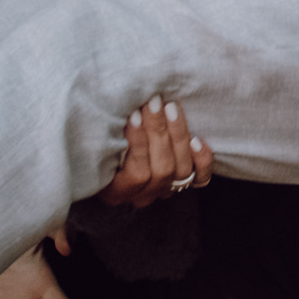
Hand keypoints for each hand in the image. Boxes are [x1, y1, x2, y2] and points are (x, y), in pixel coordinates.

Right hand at [98, 95, 212, 209]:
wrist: (112, 156)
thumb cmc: (98, 145)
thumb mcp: (96, 145)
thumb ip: (107, 135)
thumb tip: (120, 108)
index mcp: (116, 192)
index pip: (137, 174)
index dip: (138, 143)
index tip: (134, 114)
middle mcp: (143, 196)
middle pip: (161, 169)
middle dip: (159, 131)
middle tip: (155, 102)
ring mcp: (165, 191)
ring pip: (181, 170)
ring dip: (178, 135)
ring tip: (171, 107)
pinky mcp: (184, 184)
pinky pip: (201, 178)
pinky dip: (202, 159)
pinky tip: (198, 139)